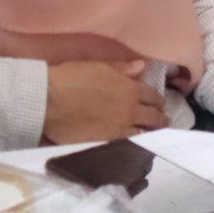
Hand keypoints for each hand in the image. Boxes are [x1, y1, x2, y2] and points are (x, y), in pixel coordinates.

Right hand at [42, 58, 167, 144]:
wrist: (49, 101)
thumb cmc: (71, 78)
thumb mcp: (98, 66)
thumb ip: (122, 68)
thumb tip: (142, 67)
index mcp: (129, 89)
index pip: (152, 95)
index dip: (158, 100)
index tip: (160, 103)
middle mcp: (129, 110)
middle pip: (153, 117)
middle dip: (160, 118)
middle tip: (163, 121)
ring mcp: (119, 129)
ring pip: (143, 134)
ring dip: (150, 134)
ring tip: (153, 136)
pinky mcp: (106, 143)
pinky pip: (127, 146)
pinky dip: (134, 145)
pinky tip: (135, 146)